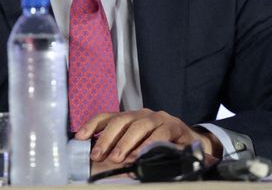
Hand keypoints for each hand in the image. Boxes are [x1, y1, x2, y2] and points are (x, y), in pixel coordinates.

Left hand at [75, 109, 222, 168]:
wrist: (192, 143)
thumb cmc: (159, 143)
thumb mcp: (137, 144)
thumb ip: (121, 146)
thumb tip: (100, 157)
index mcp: (130, 116)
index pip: (107, 116)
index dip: (92, 125)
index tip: (79, 138)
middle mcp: (142, 114)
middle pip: (120, 120)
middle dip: (107, 139)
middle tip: (99, 156)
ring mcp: (158, 118)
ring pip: (139, 126)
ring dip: (126, 143)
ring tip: (118, 158)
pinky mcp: (174, 126)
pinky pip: (160, 134)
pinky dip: (149, 145)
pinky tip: (141, 155)